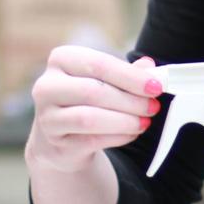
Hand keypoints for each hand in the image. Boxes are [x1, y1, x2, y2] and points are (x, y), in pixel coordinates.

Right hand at [26, 45, 162, 173]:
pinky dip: (118, 137)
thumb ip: (127, 73)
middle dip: (130, 101)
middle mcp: (47, 86)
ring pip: (89, 118)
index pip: (99, 64)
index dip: (130, 76)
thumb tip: (150, 66)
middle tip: (153, 107)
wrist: (61, 137)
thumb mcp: (105, 80)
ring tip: (145, 122)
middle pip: (93, 91)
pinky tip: (132, 133)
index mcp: (61, 59)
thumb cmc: (87, 100)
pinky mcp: (55, 143)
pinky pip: (91, 140)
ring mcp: (47, 116)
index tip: (156, 86)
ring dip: (124, 121)